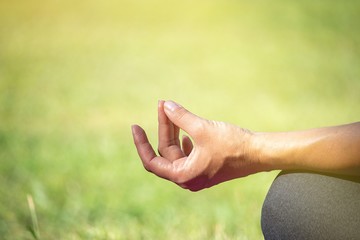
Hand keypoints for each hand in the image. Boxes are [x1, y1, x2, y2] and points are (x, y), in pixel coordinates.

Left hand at [131, 100, 262, 190]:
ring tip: (172, 112)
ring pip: (177, 152)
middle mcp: (188, 178)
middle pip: (166, 152)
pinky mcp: (206, 167)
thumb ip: (180, 117)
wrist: (258, 153)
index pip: (151, 162)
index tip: (135, 127)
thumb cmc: (232, 144)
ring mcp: (197, 174)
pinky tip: (185, 132)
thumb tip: (164, 105)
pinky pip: (187, 154)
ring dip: (174, 132)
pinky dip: (184, 141)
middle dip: (164, 128)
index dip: (140, 144)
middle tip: (163, 105)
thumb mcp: (202, 128)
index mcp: (183, 175)